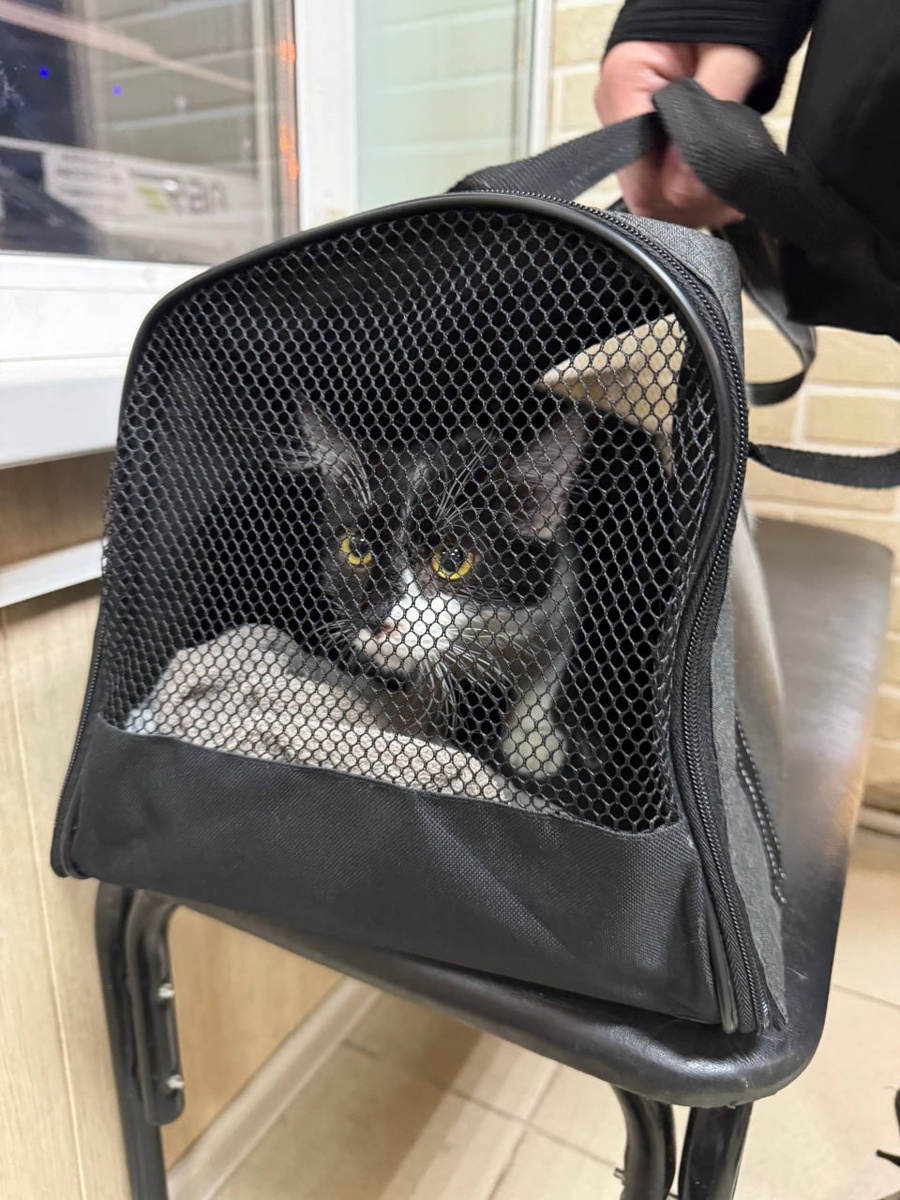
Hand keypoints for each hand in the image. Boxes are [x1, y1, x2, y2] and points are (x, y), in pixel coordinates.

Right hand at [595, 41, 763, 227]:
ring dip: (697, 195)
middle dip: (692, 199)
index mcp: (624, 81)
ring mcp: (629, 117)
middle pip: (645, 189)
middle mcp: (618, 105)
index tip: (719, 190)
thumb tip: (686, 187)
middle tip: (736, 190)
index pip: (637, 178)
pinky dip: (694, 181)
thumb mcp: (732, 54)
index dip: (678, 195)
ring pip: (655, 188)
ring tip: (733, 181)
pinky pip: (663, 170)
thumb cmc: (723, 2)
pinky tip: (721, 174)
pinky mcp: (647, 124)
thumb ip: (709, 121)